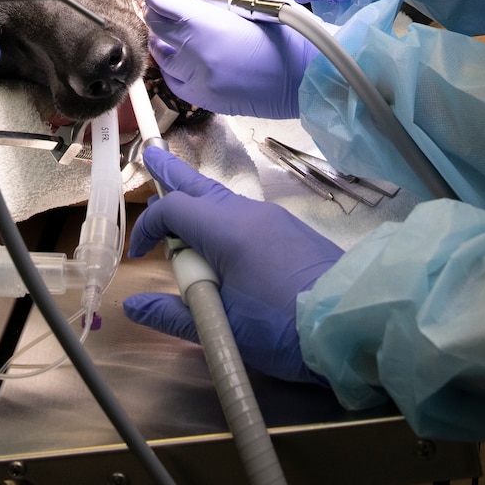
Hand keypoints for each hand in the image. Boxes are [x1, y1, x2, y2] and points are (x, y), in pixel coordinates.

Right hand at [123, 145, 340, 383]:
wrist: (350, 323)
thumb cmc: (282, 327)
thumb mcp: (222, 327)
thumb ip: (174, 315)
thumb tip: (134, 308)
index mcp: (226, 230)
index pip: (174, 210)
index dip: (149, 228)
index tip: (139, 254)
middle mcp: (249, 214)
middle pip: (201, 187)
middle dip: (174, 176)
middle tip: (153, 156)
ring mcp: (275, 220)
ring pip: (225, 201)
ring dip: (200, 202)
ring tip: (184, 198)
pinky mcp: (292, 232)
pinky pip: (246, 215)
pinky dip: (224, 218)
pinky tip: (224, 239)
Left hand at [137, 0, 317, 118]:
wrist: (306, 77)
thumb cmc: (288, 32)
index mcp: (209, 24)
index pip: (159, 0)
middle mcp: (197, 54)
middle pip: (155, 24)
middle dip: (159, 10)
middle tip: (171, 4)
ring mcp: (198, 79)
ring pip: (158, 51)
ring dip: (164, 37)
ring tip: (182, 29)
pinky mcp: (202, 97)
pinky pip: (170, 77)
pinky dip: (173, 63)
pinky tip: (188, 54)